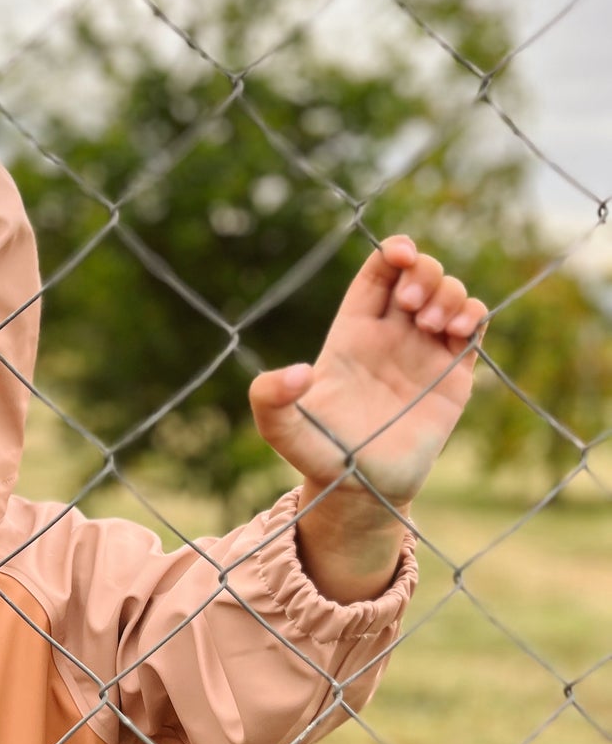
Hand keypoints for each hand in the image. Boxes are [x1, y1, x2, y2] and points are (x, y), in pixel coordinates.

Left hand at [247, 236, 488, 508]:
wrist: (363, 490)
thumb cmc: (320, 454)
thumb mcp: (281, 428)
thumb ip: (269, 398)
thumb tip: (297, 372)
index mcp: (353, 333)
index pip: (378, 273)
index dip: (393, 252)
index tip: (401, 255)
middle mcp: (391, 336)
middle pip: (417, 274)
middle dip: (423, 270)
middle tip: (411, 305)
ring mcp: (424, 353)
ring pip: (448, 294)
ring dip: (448, 292)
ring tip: (431, 323)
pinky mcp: (453, 375)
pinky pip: (474, 327)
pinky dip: (474, 313)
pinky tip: (459, 328)